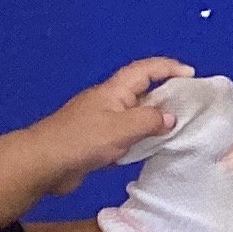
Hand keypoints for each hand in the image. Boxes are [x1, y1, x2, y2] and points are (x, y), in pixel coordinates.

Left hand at [31, 58, 190, 187]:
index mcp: (113, 90)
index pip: (145, 69)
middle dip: (164, 95)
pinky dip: (138, 137)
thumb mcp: (123, 128)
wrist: (41, 164)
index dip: (168, 67)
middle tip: (188, 106)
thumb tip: (169, 118)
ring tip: (173, 129)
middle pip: (140, 91)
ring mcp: (98, 121)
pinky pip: (122, 133)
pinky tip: (146, 148)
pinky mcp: (93, 141)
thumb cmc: (81, 140)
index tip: (190, 75)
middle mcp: (107, 101)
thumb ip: (150, 121)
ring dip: (152, 119)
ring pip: (132, 114)